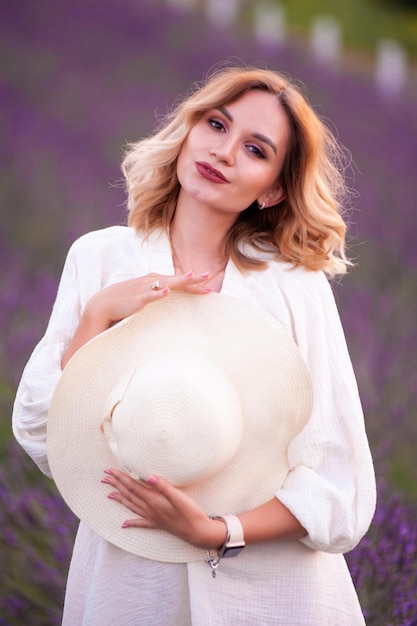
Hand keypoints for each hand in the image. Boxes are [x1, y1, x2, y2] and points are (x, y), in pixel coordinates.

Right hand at [61, 270, 213, 367]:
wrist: (102, 305)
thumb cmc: (125, 302)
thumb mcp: (145, 297)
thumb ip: (158, 297)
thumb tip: (171, 301)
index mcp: (154, 282)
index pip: (177, 282)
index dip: (193, 285)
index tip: (210, 288)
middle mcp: (151, 282)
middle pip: (175, 280)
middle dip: (192, 279)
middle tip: (208, 276)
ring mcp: (143, 289)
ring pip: (165, 283)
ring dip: (178, 280)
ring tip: (191, 277)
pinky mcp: (135, 298)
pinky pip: (148, 295)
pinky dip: (157, 292)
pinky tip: (166, 291)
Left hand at [101, 469, 226, 549]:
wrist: (198, 532)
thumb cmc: (190, 513)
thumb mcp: (179, 497)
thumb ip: (163, 486)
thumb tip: (148, 476)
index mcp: (153, 500)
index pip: (133, 486)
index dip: (121, 478)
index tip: (109, 471)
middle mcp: (149, 509)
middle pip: (129, 494)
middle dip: (116, 485)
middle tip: (104, 478)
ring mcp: (153, 518)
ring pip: (132, 506)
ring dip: (120, 499)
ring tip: (109, 495)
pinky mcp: (158, 524)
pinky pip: (141, 523)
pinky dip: (131, 523)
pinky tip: (124, 525)